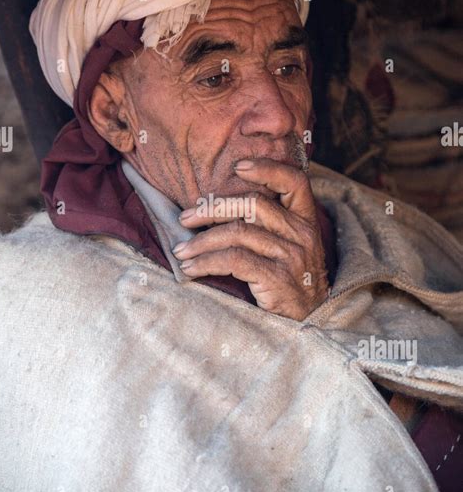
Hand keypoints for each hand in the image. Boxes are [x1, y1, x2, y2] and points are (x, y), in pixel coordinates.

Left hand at [173, 158, 328, 320]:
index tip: (237, 167)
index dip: (266, 169)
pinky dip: (206, 262)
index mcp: (307, 221)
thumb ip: (270, 226)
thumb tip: (219, 208)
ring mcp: (292, 256)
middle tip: (184, 219)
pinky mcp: (278, 278)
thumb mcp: (291, 249)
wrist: (310, 324)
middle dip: (212, 209)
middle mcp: (302, 234)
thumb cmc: (292, 284)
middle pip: (253, 204)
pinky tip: (191, 269)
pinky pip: (234, 260)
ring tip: (181, 250)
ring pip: (238, 233)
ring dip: (201, 241)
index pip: (294, 181)